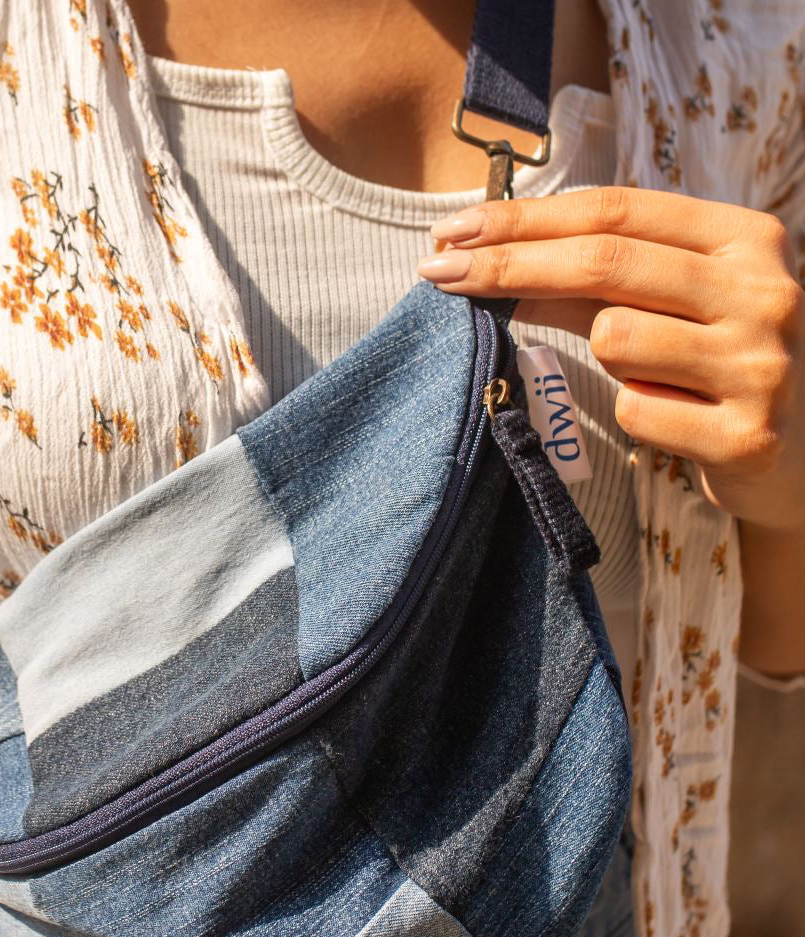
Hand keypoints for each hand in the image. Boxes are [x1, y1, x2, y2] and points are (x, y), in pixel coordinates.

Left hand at [421, 187, 804, 531]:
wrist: (800, 455)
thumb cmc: (717, 365)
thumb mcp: (675, 301)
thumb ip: (601, 276)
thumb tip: (491, 253)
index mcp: (746, 238)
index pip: (614, 211)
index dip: (525, 218)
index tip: (454, 230)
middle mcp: (762, 289)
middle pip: (603, 261)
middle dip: (507, 264)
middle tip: (437, 271)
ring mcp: (759, 362)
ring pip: (615, 338)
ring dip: (605, 357)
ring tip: (650, 372)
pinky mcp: (744, 434)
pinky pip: (636, 411)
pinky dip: (635, 414)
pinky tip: (672, 417)